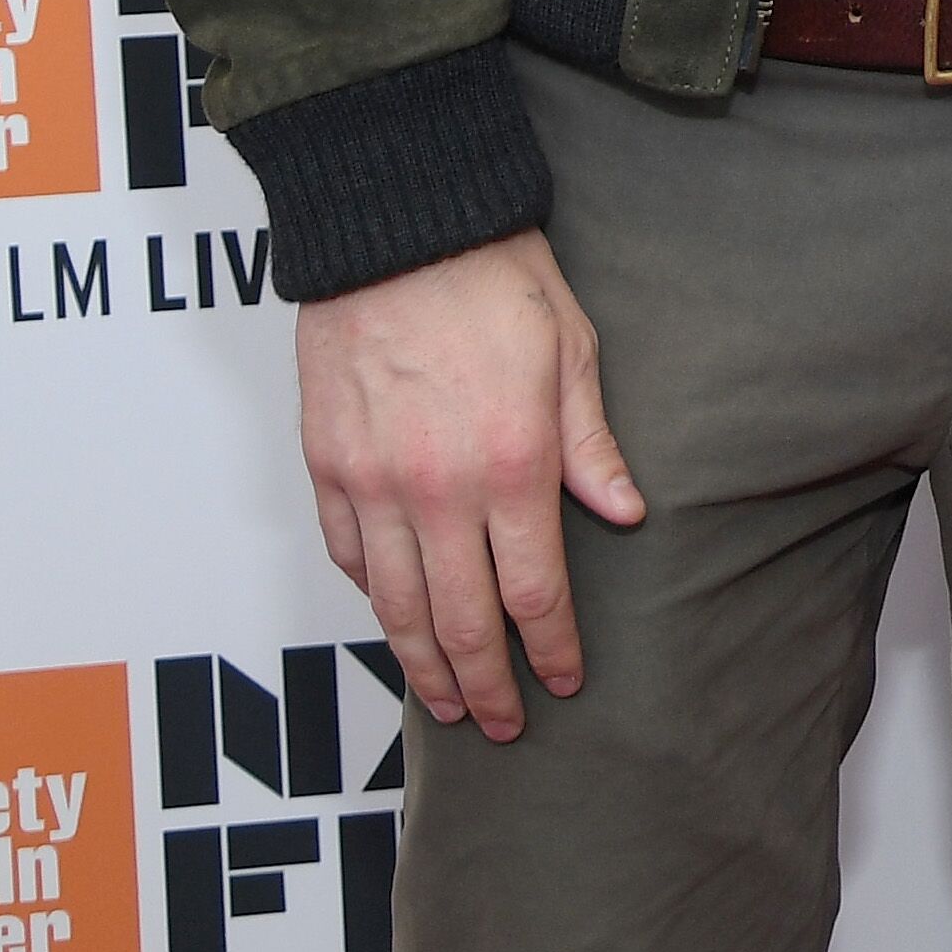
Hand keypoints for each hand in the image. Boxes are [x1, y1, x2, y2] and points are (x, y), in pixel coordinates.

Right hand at [295, 228, 647, 735]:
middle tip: (502, 723)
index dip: (550, 647)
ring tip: (445, 699)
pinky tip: (395, 616)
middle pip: (461, 620)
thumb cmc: (495, 279)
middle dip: (486, 683)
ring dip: (422, 662)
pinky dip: (374, 596)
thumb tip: (624, 511)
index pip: (534, 589)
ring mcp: (373, 482)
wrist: (398, 228)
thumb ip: (590, 444)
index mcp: (511, 463)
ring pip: (396, 604)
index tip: (564, 681)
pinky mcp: (327, 465)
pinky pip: (350, 554)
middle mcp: (437, 488)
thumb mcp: (573, 352)